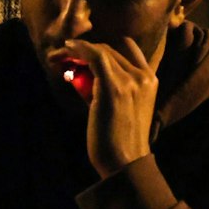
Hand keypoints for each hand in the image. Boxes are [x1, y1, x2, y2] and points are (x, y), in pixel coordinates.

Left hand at [70, 38, 158, 177]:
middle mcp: (144, 76)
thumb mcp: (121, 107)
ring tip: (58, 55)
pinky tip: (67, 49)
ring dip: (77, 49)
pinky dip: (80, 49)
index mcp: (150, 79)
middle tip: (64, 53)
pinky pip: (96, 56)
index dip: (104, 45)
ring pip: (102, 50)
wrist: (124, 163)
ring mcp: (130, 80)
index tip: (83, 50)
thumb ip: (108, 87)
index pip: (128, 48)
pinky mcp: (114, 87)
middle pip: (112, 48)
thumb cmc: (118, 140)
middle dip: (86, 48)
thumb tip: (81, 72)